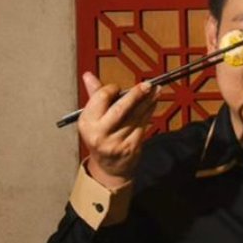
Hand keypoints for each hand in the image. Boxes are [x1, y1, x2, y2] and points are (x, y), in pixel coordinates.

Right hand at [78, 71, 155, 188]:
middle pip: (120, 108)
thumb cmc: (101, 135)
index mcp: (87, 123)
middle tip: (147, 85)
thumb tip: (88, 75)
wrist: (109, 167)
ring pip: (135, 115)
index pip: (101, 98)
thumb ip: (94, 95)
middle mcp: (99, 134)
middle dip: (136, 94)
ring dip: (147, 101)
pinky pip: (143, 124)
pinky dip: (149, 112)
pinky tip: (152, 103)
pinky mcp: (130, 147)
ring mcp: (116, 142)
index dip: (112, 89)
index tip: (118, 87)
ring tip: (155, 90)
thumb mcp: (92, 117)